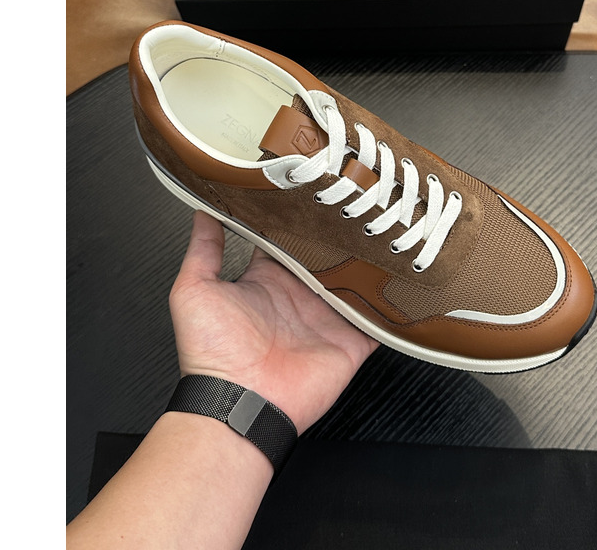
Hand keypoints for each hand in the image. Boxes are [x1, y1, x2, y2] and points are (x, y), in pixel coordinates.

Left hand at [169, 210, 378, 433]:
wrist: (239, 404)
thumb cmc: (212, 354)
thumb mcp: (194, 290)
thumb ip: (203, 250)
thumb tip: (202, 212)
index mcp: (267, 282)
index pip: (288, 241)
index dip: (299, 220)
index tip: (313, 193)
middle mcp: (299, 297)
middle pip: (327, 257)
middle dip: (341, 237)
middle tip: (358, 205)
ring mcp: (327, 320)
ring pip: (356, 283)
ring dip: (368, 264)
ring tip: (388, 232)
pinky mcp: (350, 342)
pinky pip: (378, 320)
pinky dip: (391, 305)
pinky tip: (402, 280)